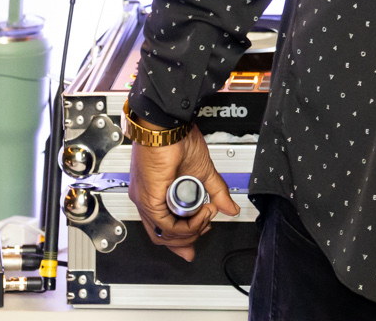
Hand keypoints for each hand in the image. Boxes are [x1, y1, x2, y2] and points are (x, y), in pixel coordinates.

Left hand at [127, 127, 239, 261]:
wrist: (168, 126)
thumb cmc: (178, 140)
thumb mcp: (203, 172)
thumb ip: (217, 192)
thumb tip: (230, 208)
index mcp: (155, 194)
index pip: (163, 229)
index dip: (180, 241)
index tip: (193, 247)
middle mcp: (147, 200)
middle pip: (163, 236)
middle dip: (188, 240)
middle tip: (205, 229)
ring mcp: (146, 200)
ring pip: (165, 235)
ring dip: (191, 231)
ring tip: (207, 214)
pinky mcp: (149, 199)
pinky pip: (167, 226)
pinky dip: (188, 225)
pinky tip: (201, 214)